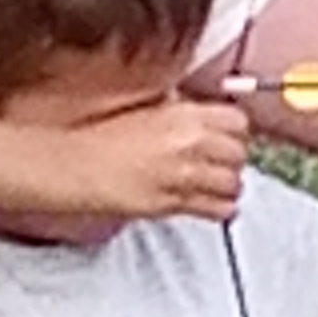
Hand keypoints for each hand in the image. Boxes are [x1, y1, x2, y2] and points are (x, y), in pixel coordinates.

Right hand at [71, 95, 250, 222]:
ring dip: (228, 185)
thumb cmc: (103, 135)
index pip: (238, 121)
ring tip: (215, 185)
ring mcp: (185, 175)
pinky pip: (219, 209)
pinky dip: (222, 209)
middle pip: (240, 153)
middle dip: (233, 159)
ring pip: (234, 183)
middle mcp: (190, 143)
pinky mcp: (175, 203)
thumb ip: (179, 108)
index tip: (228, 136)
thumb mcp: (146, 106)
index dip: (235, 131)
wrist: (77, 164)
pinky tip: (213, 204)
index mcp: (183, 114)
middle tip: (221, 162)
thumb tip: (199, 111)